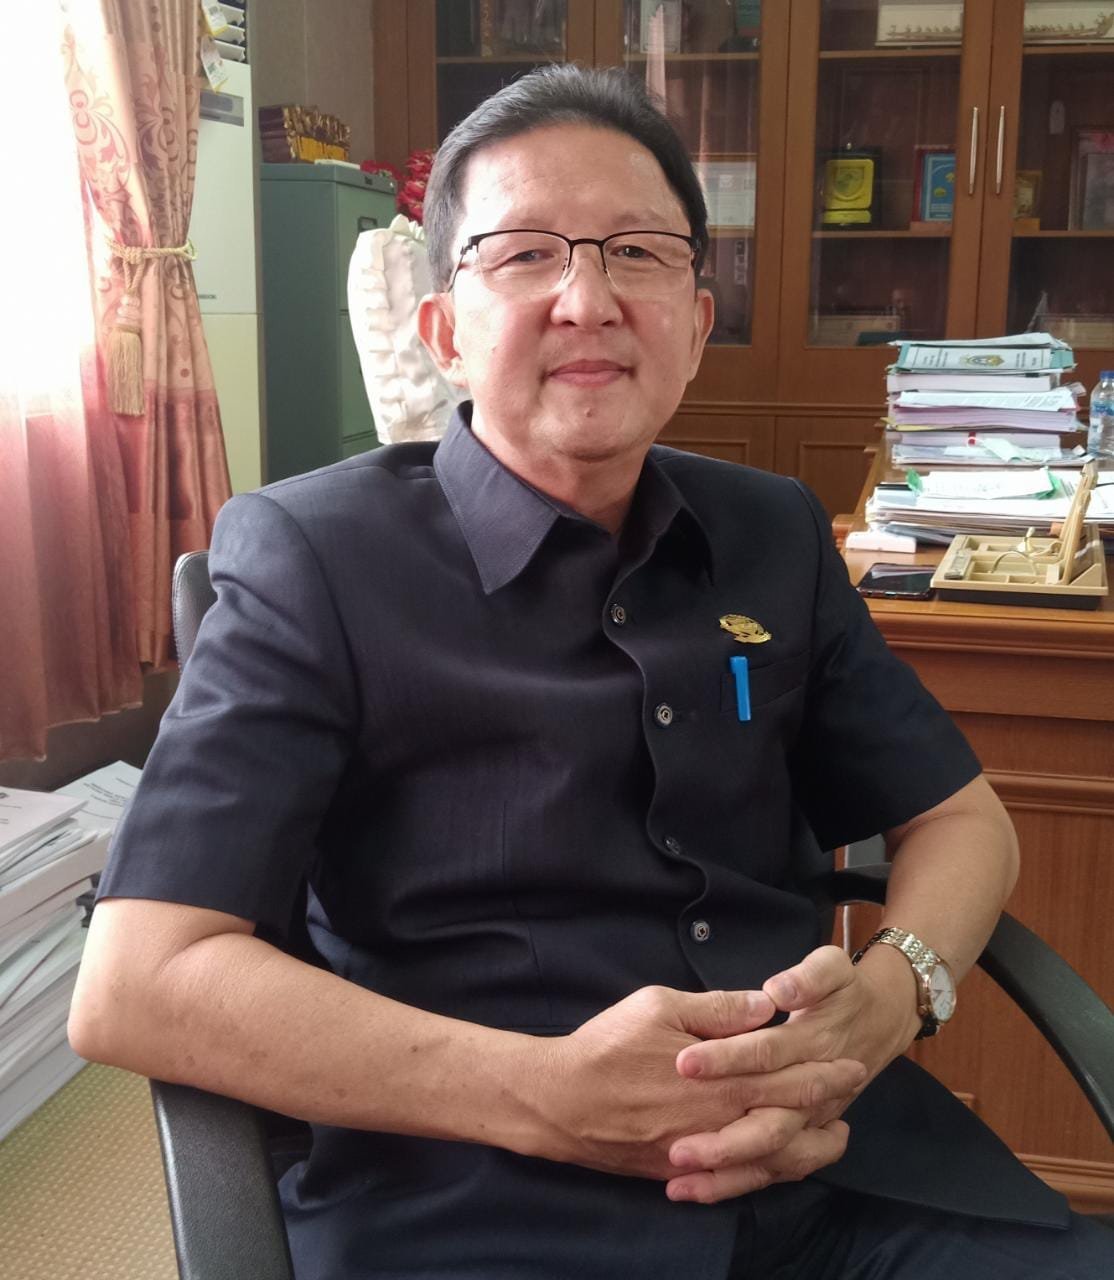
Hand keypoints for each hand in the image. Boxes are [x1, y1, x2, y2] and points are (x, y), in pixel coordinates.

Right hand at [531, 983, 865, 1182]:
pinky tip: (780, 1164)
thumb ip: (716, 1010)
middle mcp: (721, 1122)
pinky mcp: (683, 1171)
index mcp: (721, 1080)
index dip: (824, 1074)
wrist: (561, 1101)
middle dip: (826, 1106)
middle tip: (853, 1096)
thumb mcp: (659, 1007)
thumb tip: (764, 1005)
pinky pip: (739, 1179)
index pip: (787, 1078)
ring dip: (808, 1148)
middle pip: (788, 1120)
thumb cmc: (608, 1047)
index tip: (852, 1065)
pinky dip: (769, 1173)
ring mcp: (704, 1153)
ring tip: (834, 1139)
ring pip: (771, 1158)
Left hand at [664, 945, 917, 1202]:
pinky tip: (690, 1190)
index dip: (727, 1058)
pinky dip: (733, 1183)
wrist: (880, 1023)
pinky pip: (770, 1171)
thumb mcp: (832, 969)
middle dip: (721, 1140)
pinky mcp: (799, 1138)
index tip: (684, 1063)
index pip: (765, 1054)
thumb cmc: (846, 992)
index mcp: (810, 1046)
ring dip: (724, 1172)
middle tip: (674, 1147)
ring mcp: (806, 1122)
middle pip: (767, 1124)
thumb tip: (777, 991)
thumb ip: (808, 979)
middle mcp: (810, 1094)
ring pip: (769, 1159)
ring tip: (676, 1180)